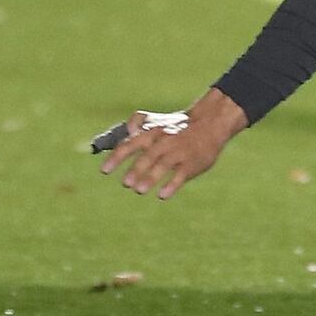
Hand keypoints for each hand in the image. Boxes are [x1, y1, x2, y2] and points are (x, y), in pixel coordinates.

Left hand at [100, 89, 248, 198]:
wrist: (210, 123)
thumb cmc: (178, 126)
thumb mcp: (157, 120)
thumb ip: (136, 127)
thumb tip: (118, 136)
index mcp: (152, 132)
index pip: (131, 144)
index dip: (117, 157)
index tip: (104, 171)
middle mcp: (165, 141)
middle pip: (149, 155)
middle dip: (137, 169)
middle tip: (126, 183)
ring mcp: (179, 152)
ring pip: (164, 164)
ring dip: (151, 177)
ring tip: (140, 190)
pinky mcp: (192, 163)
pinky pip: (182, 174)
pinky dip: (172, 185)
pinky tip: (163, 196)